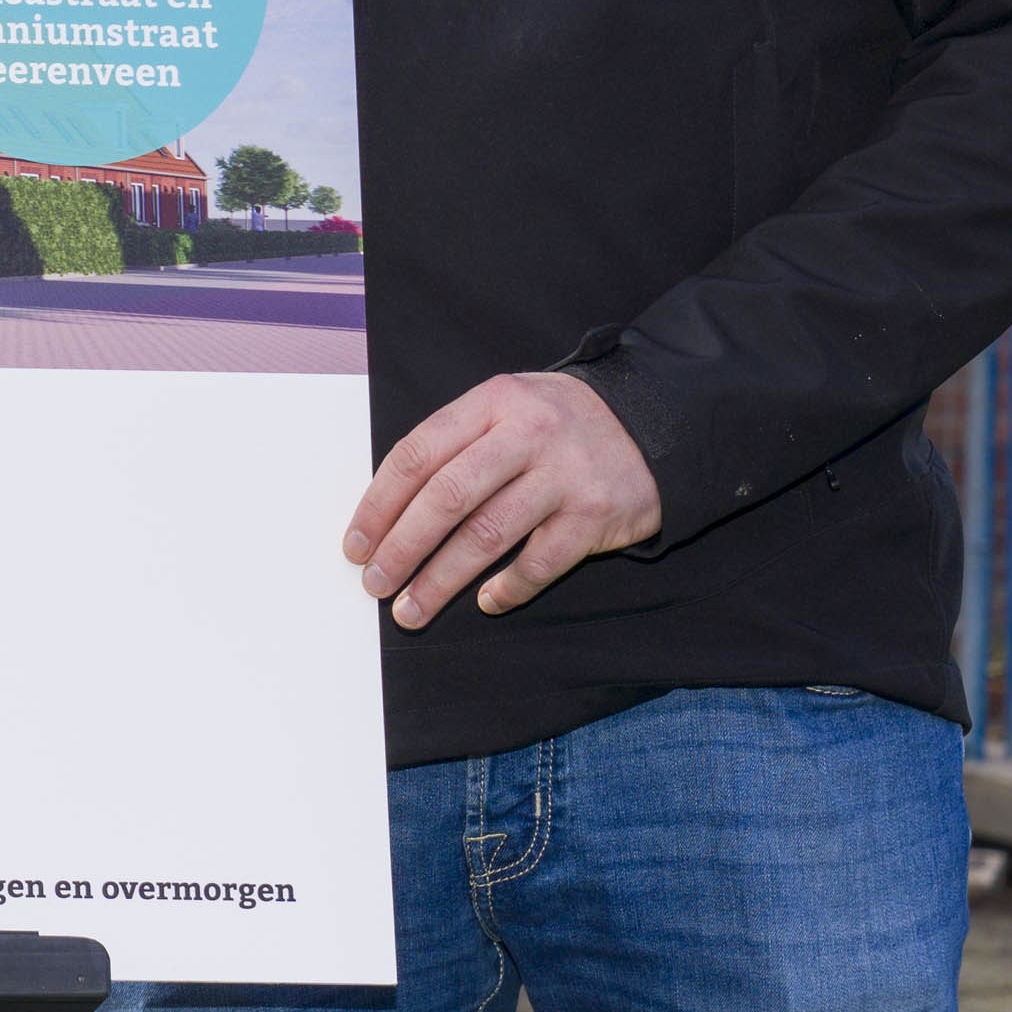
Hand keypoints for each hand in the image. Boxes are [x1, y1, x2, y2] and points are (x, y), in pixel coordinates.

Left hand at [346, 372, 663, 629]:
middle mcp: (526, 435)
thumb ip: (456, 443)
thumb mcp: (506, 407)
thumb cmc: (558, 422)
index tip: (356, 545)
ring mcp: (563, 476)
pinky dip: (508, 588)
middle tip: (375, 585)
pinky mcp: (595, 515)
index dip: (379, 505)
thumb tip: (390, 510)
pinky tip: (486, 603)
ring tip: (412, 609)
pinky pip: (540, 562)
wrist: (655, 421)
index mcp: (492, 402)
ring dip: (441, 580)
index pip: (417, 455)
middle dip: (402, 549)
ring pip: (486, 536)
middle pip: (446, 499)